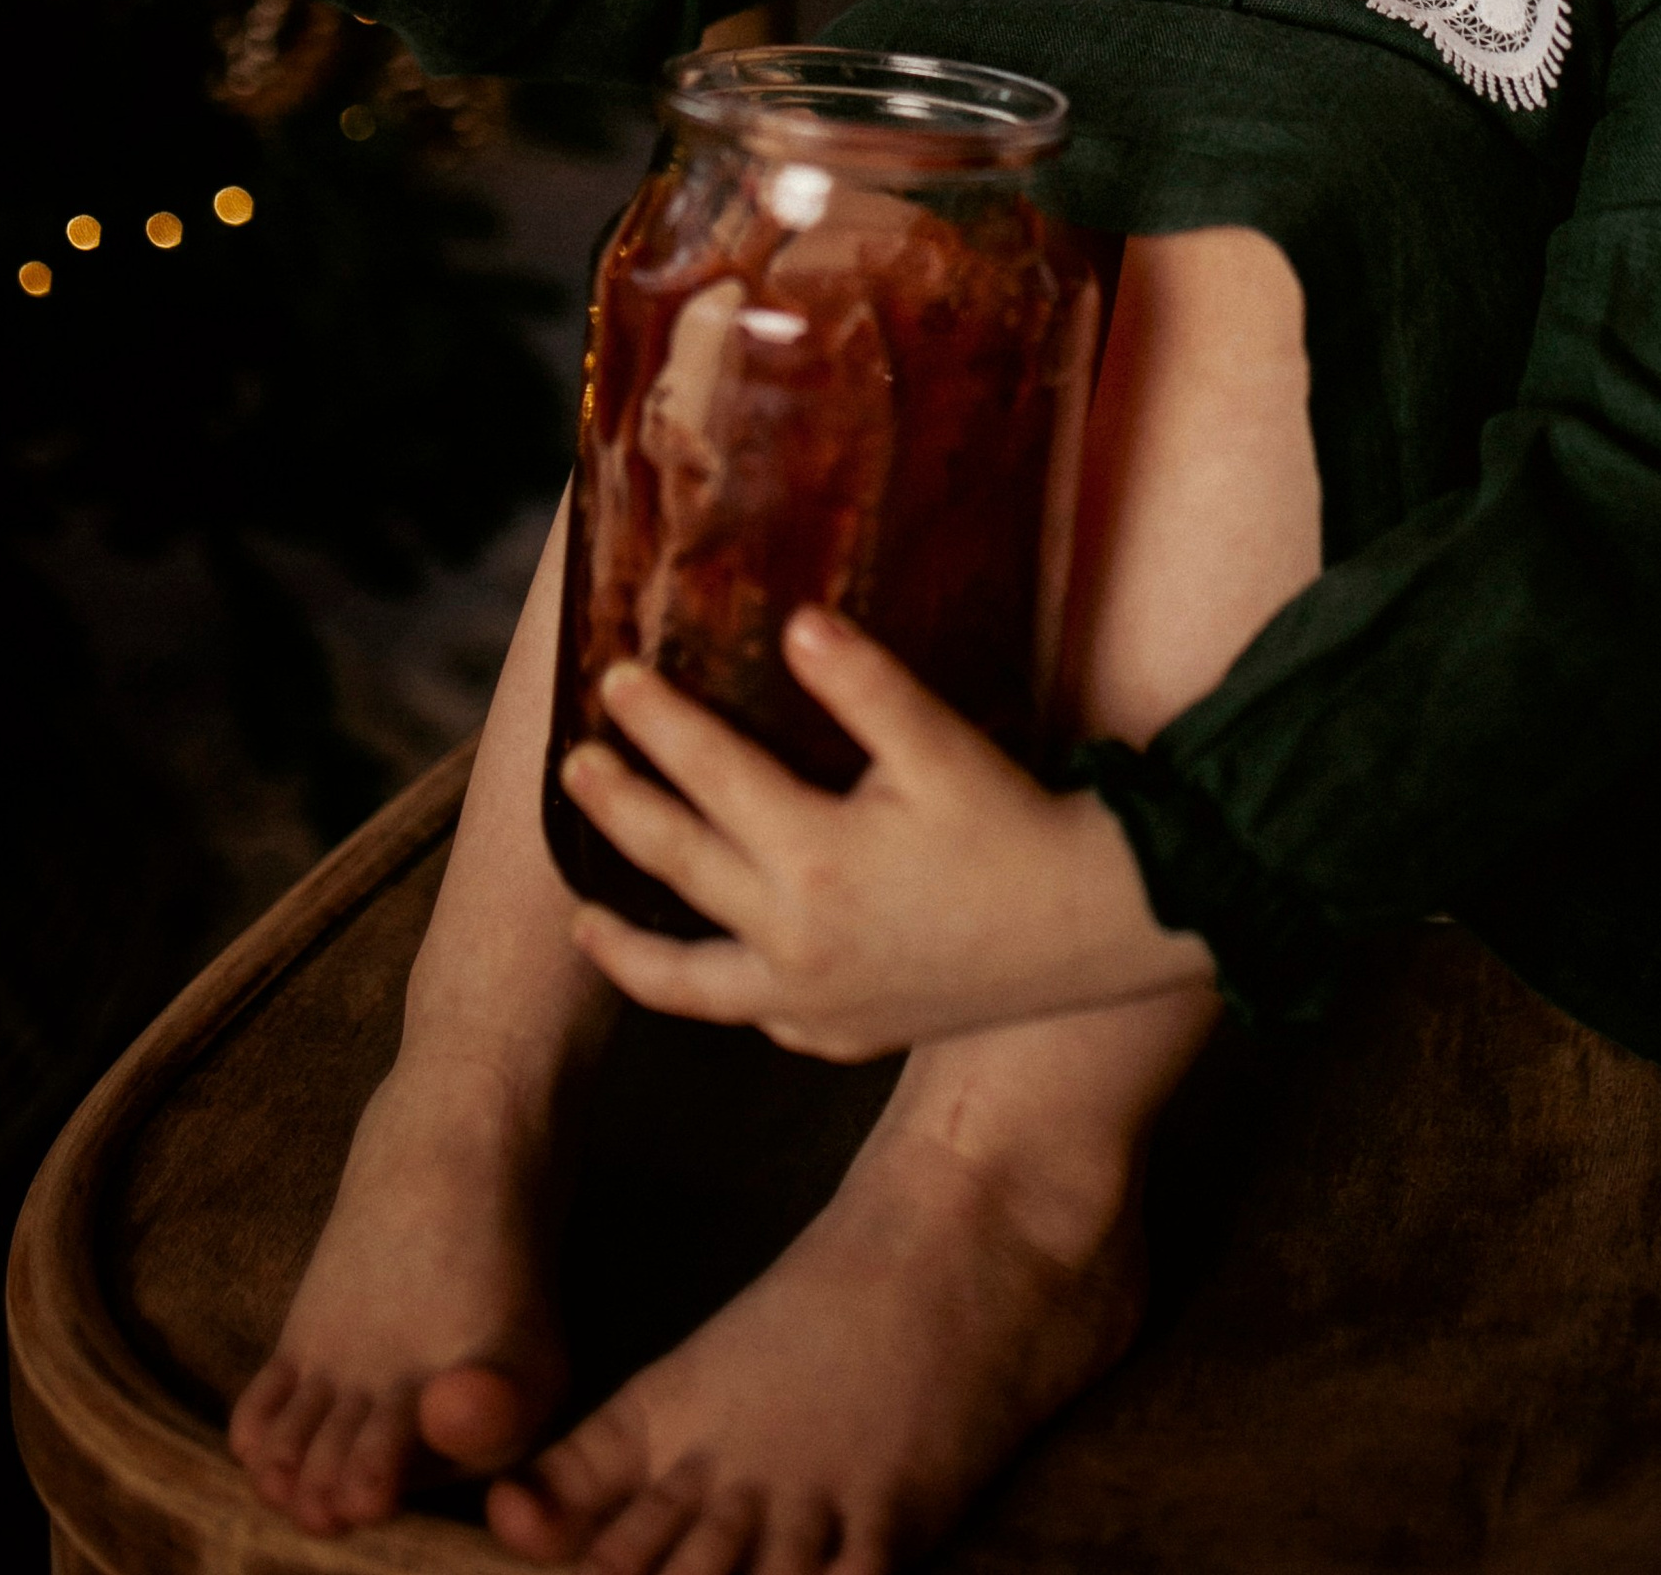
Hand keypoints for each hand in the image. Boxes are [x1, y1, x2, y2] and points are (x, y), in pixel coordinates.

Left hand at [556, 612, 1211, 1059]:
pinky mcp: (836, 1037)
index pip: (709, 775)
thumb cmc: (1013, 825)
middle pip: (677, 865)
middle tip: (573, 765)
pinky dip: (706, 990)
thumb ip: (864, 685)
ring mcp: (809, 1003)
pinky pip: (747, 1016)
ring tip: (582, 917)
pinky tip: (700, 965)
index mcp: (814, 860)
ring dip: (626, 945)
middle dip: (618, 808)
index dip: (657, 722)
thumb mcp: (940, 745)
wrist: (1087, 929)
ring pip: (686, 979)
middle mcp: (794, 941)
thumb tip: (796, 624)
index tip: (615, 679)